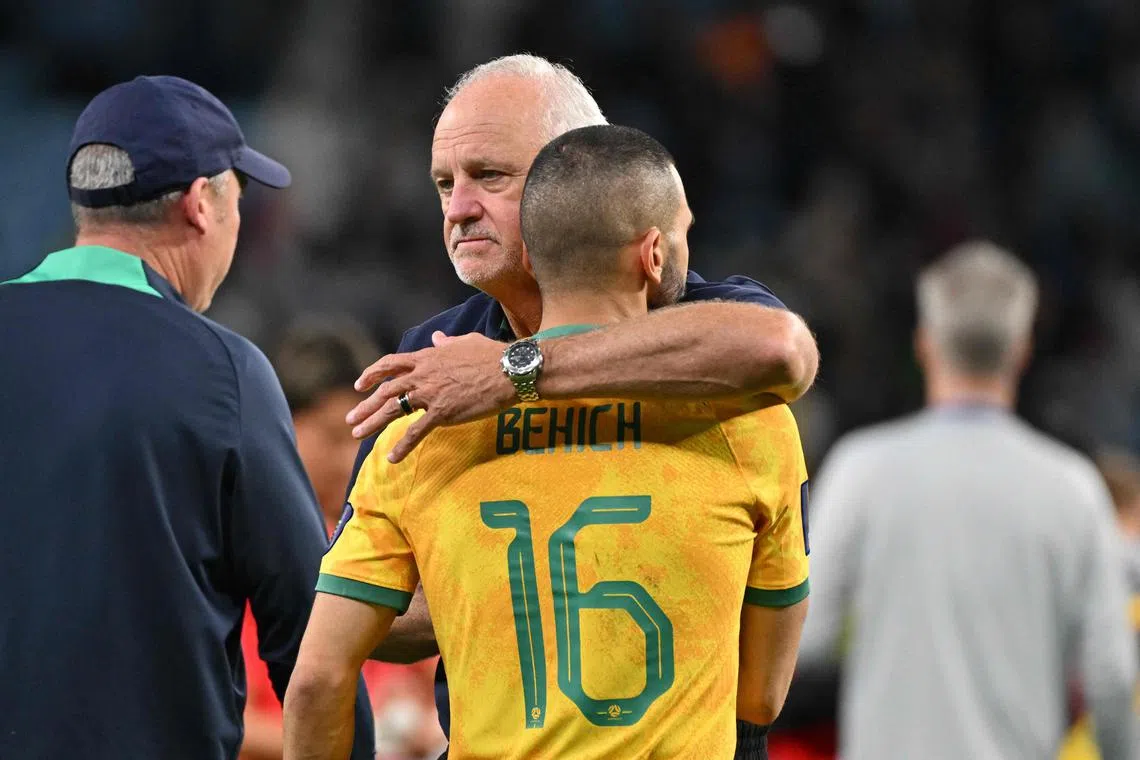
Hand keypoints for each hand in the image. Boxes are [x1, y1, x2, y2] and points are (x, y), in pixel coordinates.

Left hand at [346, 332, 515, 461]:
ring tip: (358, 435)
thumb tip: (437, 337)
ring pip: (393, 409)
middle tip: (350, 419)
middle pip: (385, 390)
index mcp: (427, 358)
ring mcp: (430, 394)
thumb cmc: (491, 355)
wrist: (508, 371)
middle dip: (365, 405)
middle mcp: (422, 375)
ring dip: (373, 423)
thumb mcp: (466, 342)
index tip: (359, 384)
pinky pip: (416, 432)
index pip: (390, 364)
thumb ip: (447, 342)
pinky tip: (392, 458)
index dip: (372, 374)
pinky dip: (402, 446)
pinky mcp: (442, 413)